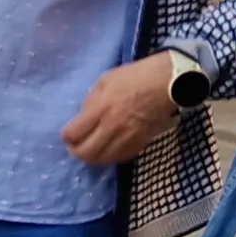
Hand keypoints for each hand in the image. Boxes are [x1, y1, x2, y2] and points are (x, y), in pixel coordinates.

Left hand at [61, 55, 184, 166]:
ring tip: (92, 150)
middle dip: (77, 151)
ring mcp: (127, 138)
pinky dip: (110, 156)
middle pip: (86, 153)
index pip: (74, 134)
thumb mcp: (106, 80)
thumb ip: (92, 100)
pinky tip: (109, 149)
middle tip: (76, 146)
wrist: (168, 83)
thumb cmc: (136, 76)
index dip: (67, 137)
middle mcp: (112, 128)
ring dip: (93, 157)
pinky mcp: (140, 143)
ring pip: (103, 160)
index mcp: (101, 109)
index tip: (68, 134)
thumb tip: (84, 118)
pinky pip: (120, 158)